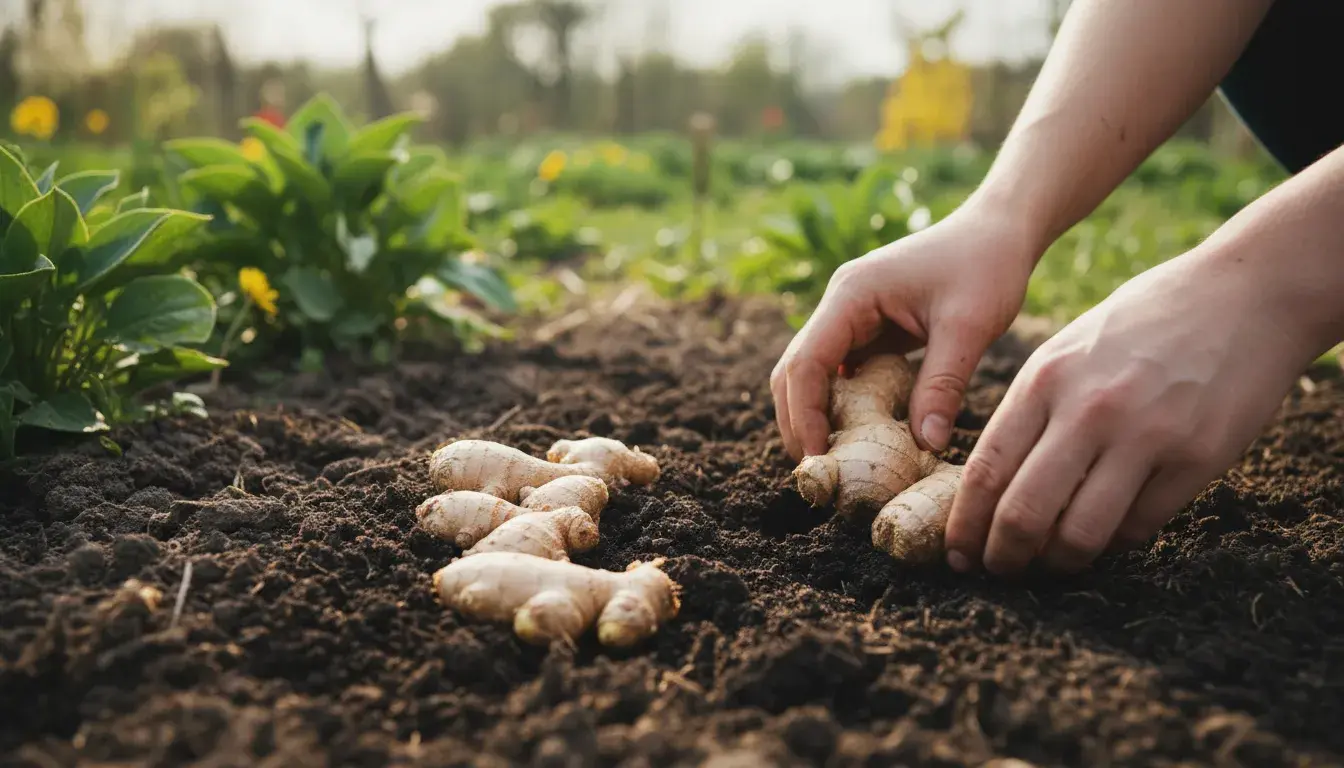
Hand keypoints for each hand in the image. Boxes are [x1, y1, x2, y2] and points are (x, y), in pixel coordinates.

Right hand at [771, 203, 1039, 460]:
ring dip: (817, 416)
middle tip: (819, 473)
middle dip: (798, 422)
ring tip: (836, 462)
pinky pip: (842, 374)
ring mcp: (851, 317)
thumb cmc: (986, 265)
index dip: (805, 415)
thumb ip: (942, 385)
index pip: (806, 362)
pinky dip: (844, 406)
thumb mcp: (969, 326)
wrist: (1000, 230)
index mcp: (851, 295)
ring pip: (812, 374)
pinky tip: (864, 437)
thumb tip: (924, 446)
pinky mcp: (868, 329)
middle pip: (794, 371)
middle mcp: (840, 304)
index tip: (820, 459)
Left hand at [944, 247, 1316, 574]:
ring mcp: (1145, 437)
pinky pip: (1139, 527)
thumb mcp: (1067, 348)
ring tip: (1049, 565)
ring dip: (1057, 563)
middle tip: (997, 571)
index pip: (986, 470)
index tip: (957, 552)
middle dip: (1001, 556)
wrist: (1243, 295)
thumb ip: (1030, 409)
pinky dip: (1113, 544)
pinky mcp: (1195, 459)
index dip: (965, 524)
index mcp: (1045, 379)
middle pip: (1024, 513)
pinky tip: (1104, 538)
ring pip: (1081, 534)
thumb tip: (993, 483)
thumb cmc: (1142, 322)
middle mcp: (1088, 410)